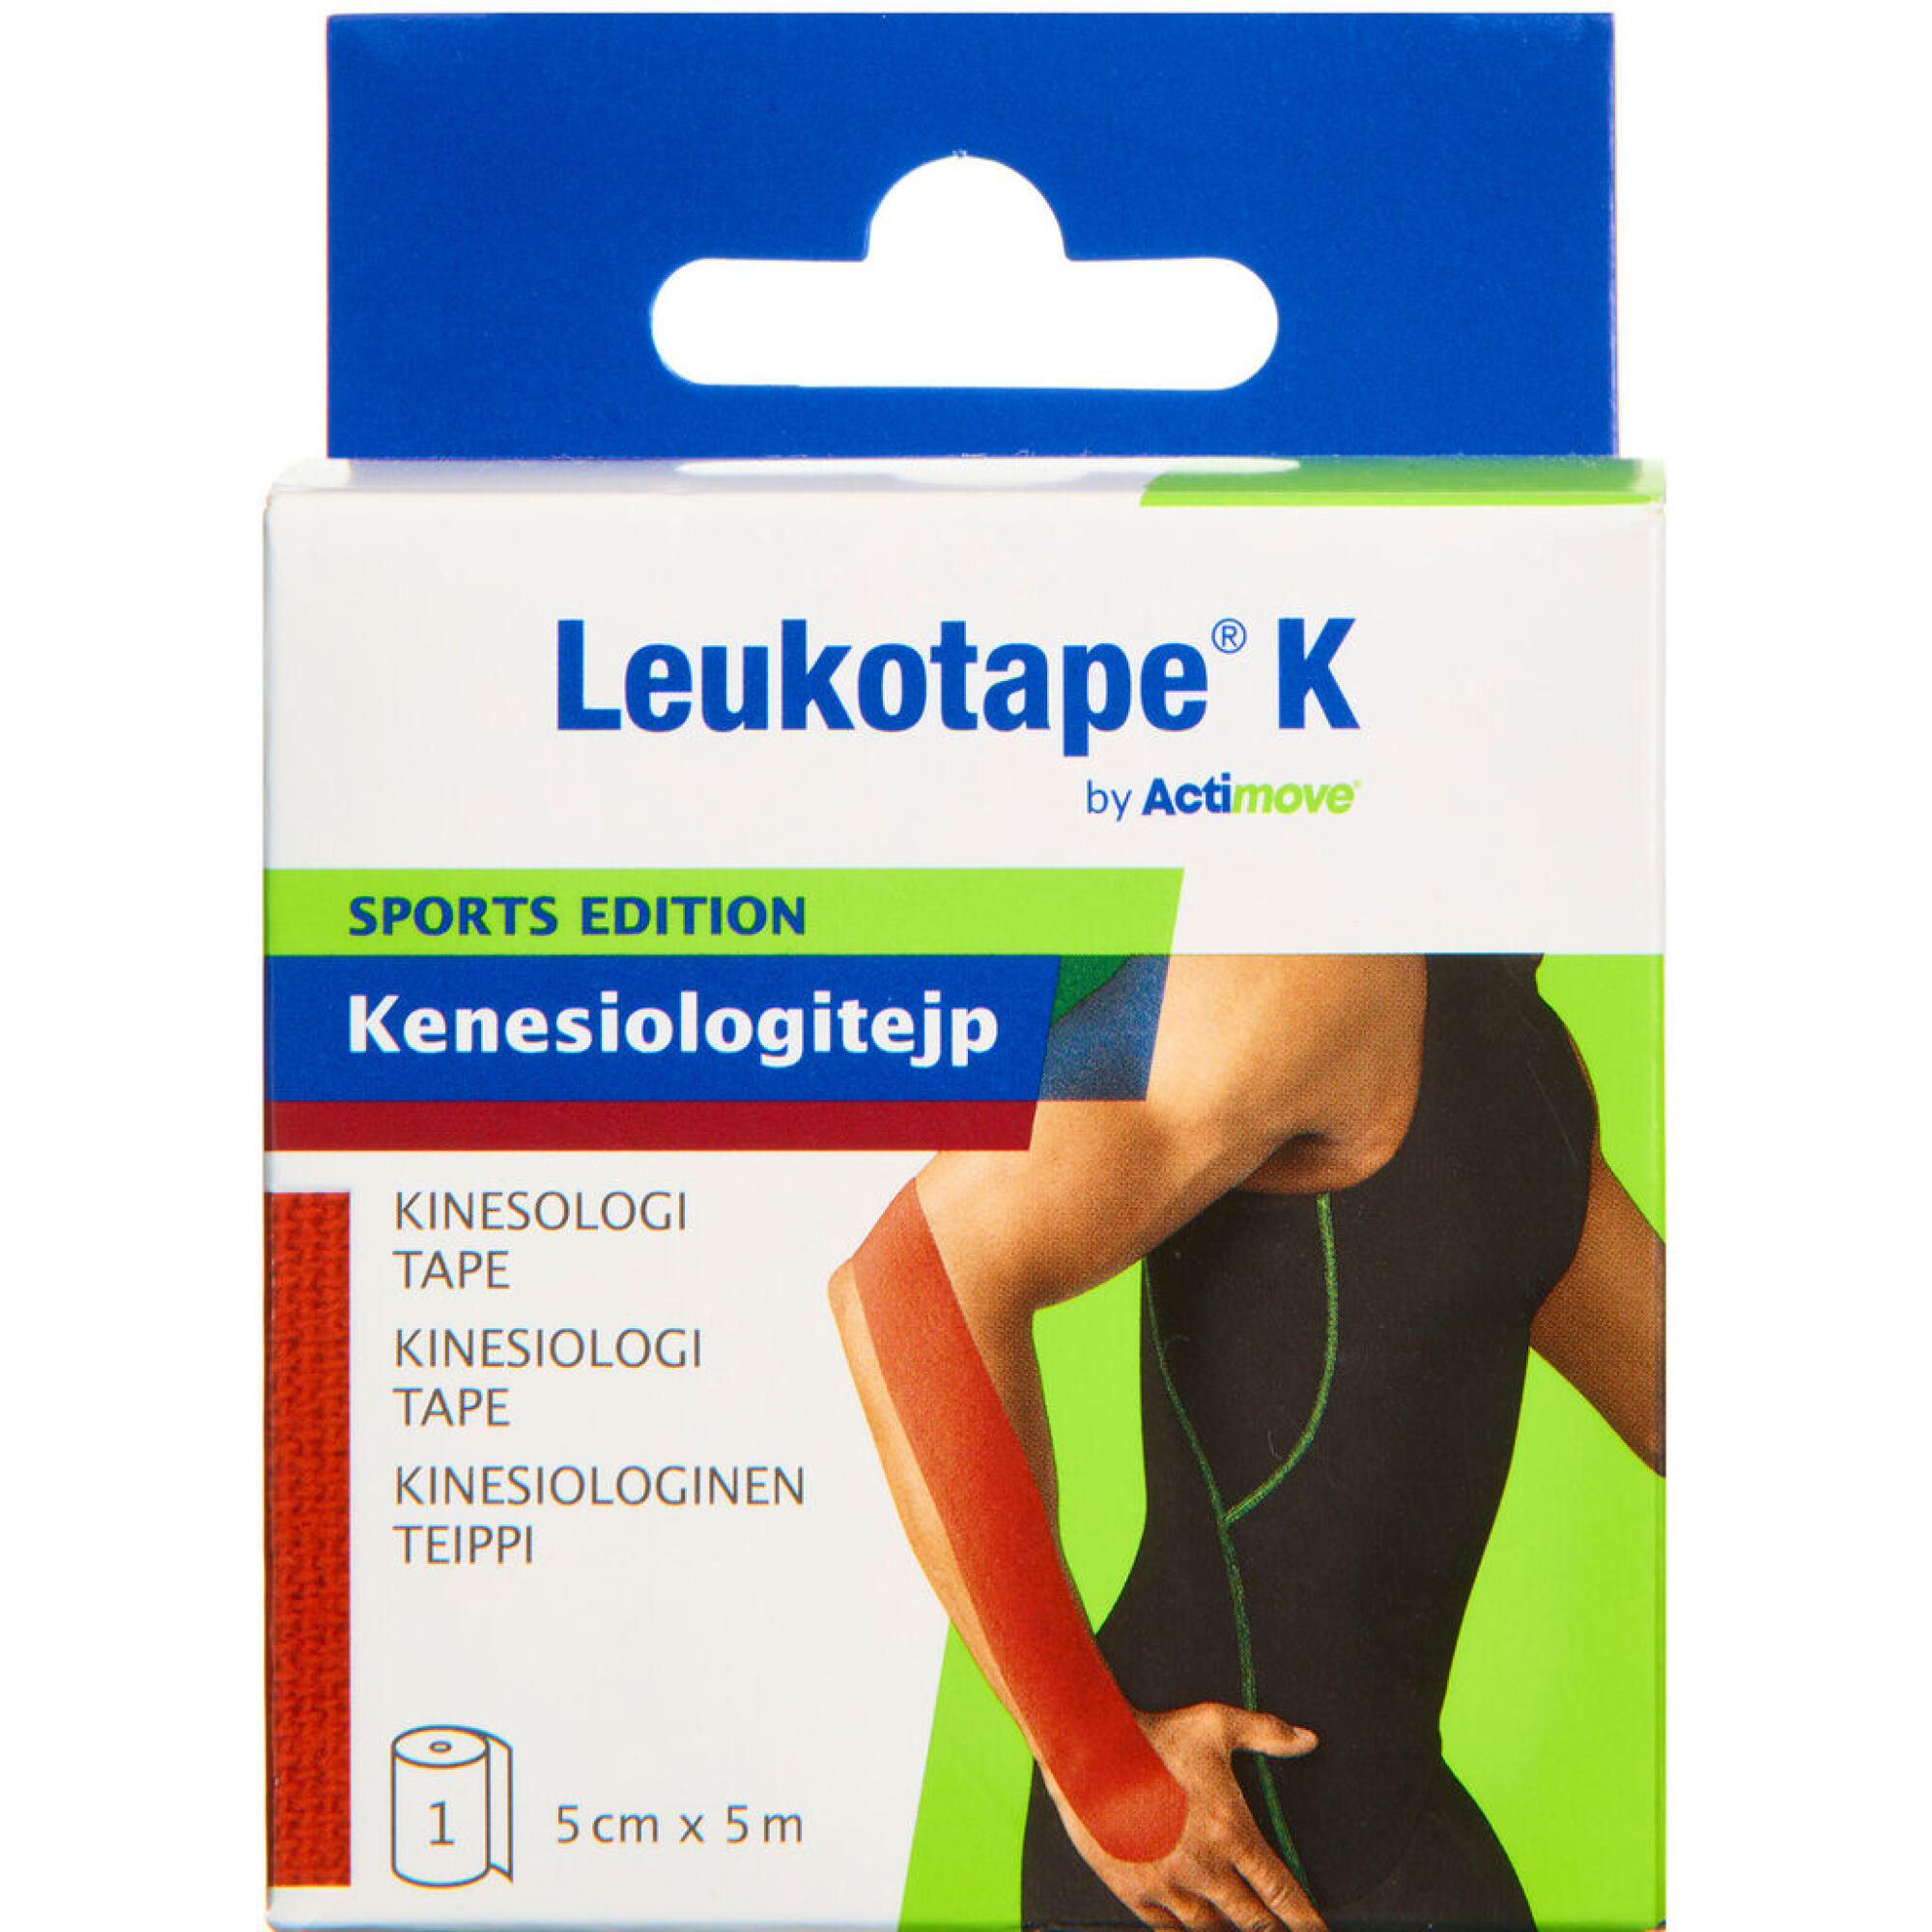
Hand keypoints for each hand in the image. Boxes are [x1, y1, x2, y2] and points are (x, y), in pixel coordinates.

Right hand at [1049, 1701, 1326, 1930]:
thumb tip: (1307, 1739)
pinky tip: (1194, 1926)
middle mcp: (1206, 1868)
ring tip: (1236, 1925)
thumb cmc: (1154, 1735)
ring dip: (1229, 1930)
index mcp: (1232, 1832)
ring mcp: (1170, 1886)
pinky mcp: (1136, 1892)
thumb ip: (1266, 1731)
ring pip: (1211, 1931)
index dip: (1305, 1921)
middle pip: (1252, 1921)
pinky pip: (1169, 1930)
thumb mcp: (1215, 1723)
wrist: (1091, 1753)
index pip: (1281, 1891)